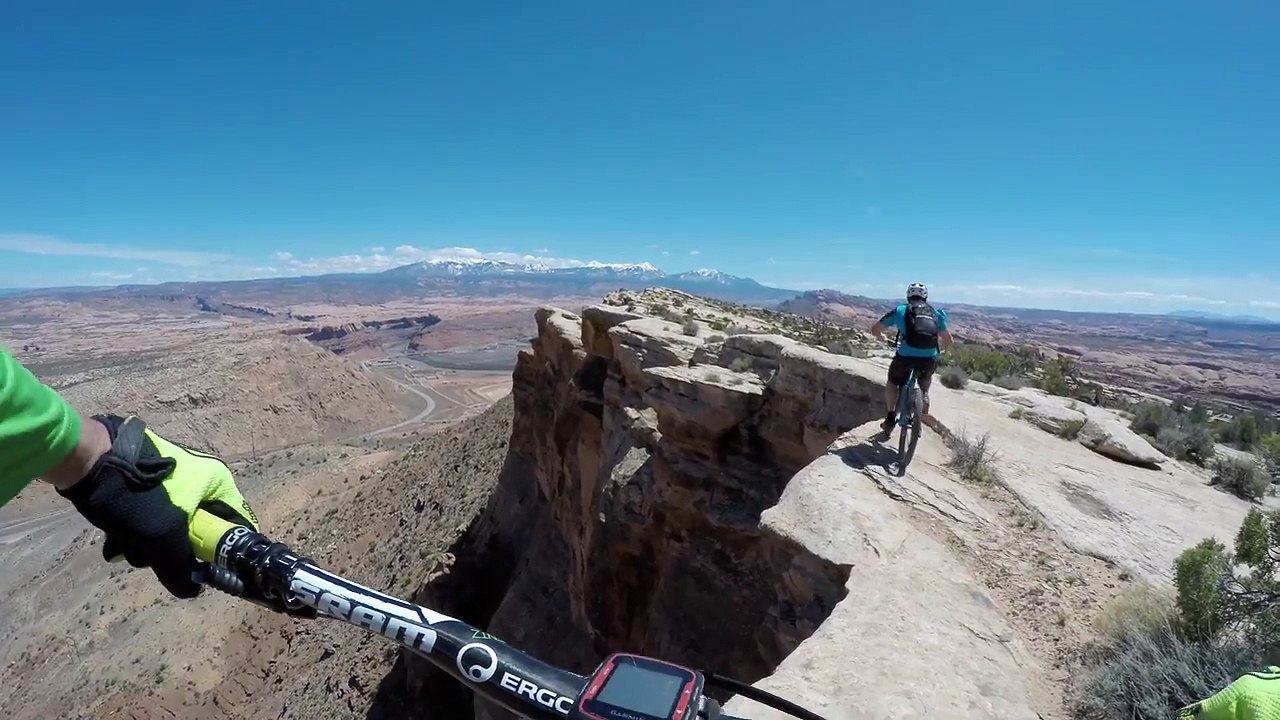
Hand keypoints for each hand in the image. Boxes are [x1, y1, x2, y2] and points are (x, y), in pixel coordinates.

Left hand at [57, 415, 258, 596]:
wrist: (88, 460)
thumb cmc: (137, 494)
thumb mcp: (162, 537)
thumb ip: (181, 569)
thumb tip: (190, 590)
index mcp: (216, 483)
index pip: (237, 526)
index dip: (225, 553)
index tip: (209, 573)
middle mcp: (199, 482)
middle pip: (198, 533)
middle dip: (172, 552)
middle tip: (154, 556)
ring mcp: (170, 484)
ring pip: (169, 531)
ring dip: (147, 546)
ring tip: (126, 544)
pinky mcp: (144, 488)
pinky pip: (148, 521)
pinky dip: (134, 534)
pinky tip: (116, 537)